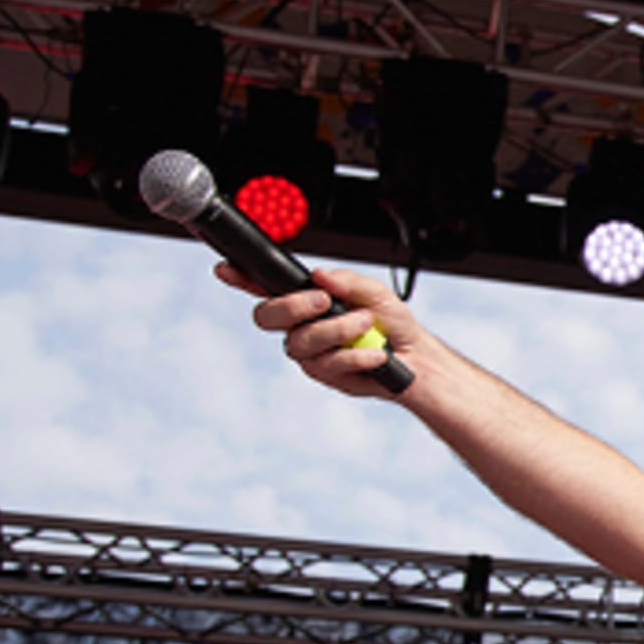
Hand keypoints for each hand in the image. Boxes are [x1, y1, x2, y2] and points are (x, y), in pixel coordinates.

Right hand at [215, 263, 430, 398]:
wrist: (416, 358)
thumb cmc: (391, 322)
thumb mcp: (374, 293)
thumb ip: (348, 282)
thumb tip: (321, 276)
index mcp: (306, 300)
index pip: (265, 287)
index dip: (242, 279)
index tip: (227, 269)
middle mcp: (299, 326)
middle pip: (266, 316)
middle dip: (294, 306)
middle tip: (325, 302)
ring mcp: (309, 352)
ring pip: (302, 341)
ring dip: (338, 330)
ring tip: (366, 325)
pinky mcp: (324, 374)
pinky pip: (328, 364)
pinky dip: (356, 356)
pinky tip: (375, 354)